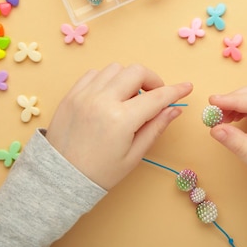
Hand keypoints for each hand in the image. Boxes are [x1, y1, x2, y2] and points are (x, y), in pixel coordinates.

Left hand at [45, 63, 192, 189]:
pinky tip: (110, 96)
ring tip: (130, 97)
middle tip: (154, 95)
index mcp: (121, 120)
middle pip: (136, 71)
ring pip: (116, 68)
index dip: (176, 91)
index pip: (157, 97)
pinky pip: (95, 73)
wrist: (59, 178)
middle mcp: (102, 101)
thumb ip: (155, 128)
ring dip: (129, 79)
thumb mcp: (133, 155)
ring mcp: (84, 94)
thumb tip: (174, 110)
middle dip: (152, 80)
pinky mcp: (71, 94)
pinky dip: (108, 79)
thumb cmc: (99, 173)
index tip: (186, 87)